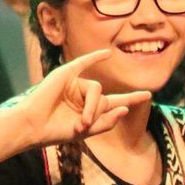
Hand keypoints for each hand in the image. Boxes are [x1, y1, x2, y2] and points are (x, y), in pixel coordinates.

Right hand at [9, 49, 149, 148]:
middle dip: (97, 113)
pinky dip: (96, 57)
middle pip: (104, 99)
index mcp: (89, 109)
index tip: (149, 95)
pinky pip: (84, 62)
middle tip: (84, 126)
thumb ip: (106, 122)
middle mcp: (84, 95)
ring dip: (92, 107)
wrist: (35, 125)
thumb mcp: (87, 131)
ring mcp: (75, 83)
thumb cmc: (57, 131)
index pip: (114, 102)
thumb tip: (125, 109)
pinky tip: (108, 53)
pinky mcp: (66, 73)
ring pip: (96, 89)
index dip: (131, 98)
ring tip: (80, 121)